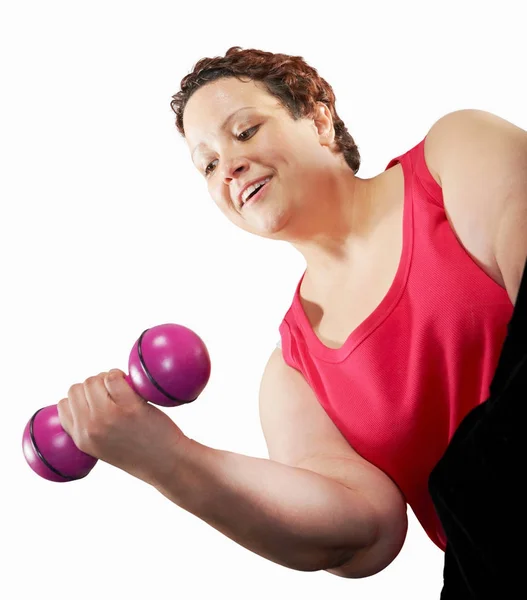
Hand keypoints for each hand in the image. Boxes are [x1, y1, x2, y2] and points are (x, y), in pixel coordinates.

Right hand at [57, 369, 187, 486]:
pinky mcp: (130, 407)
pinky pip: (113, 377)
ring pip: (93, 380)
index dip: (80, 397)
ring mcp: (109, 416)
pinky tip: (129, 383)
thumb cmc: (139, 452)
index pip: (63, 405)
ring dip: (106, 377)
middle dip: (94, 385)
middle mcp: (90, 428)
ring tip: (121, 387)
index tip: (97, 399)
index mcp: (81, 439)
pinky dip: (120, 375)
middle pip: (78, 388)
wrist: (166, 463)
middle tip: (112, 392)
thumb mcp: (103, 447)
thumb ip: (91, 427)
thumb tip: (87, 397)